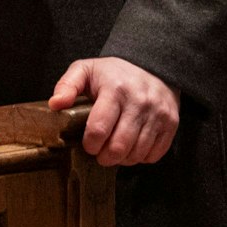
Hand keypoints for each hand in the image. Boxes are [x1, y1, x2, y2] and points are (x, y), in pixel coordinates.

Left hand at [50, 56, 179, 166]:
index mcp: (114, 90)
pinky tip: (132, 149)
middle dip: (105, 157)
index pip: (99, 128)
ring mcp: (158, 114)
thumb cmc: (113, 73)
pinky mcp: (171, 123)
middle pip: (119, 146)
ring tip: (114, 153)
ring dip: (123, 160)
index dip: (90, 144)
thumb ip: (67, 86)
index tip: (87, 145)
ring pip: (138, 153)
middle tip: (99, 155)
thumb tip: (55, 104)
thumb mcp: (85, 70)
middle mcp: (139, 102)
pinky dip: (141, 158)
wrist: (153, 66)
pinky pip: (155, 153)